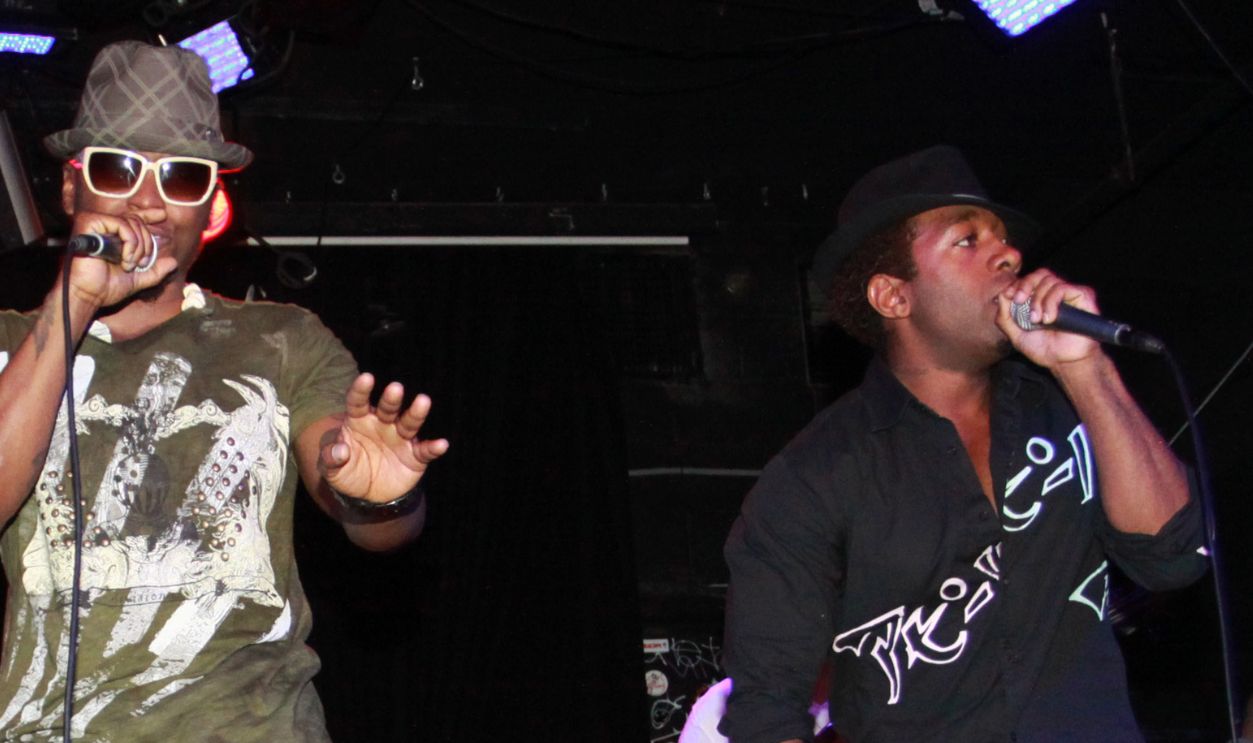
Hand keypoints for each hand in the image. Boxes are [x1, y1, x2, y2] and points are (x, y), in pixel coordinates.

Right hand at [63, 210, 175, 308]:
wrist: (89, 295)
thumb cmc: (107, 288)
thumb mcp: (138, 279)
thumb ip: (155, 271)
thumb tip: (174, 262)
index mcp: (112, 236)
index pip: (132, 218)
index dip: (148, 214)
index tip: (162, 215)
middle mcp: (103, 226)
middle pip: (137, 221)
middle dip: (147, 244)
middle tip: (142, 263)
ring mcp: (94, 222)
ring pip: (131, 222)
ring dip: (138, 247)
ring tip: (130, 265)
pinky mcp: (88, 223)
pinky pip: (121, 224)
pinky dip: (130, 243)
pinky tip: (124, 259)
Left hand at [319, 373, 448, 503]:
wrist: (368, 494)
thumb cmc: (347, 472)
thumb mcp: (332, 469)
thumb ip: (330, 458)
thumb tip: (339, 451)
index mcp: (359, 421)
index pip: (358, 402)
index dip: (361, 390)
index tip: (366, 378)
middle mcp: (382, 424)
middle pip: (387, 409)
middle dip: (391, 399)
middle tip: (395, 388)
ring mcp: (400, 439)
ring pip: (409, 423)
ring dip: (416, 413)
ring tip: (423, 401)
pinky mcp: (415, 456)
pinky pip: (425, 450)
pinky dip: (434, 448)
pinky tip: (442, 444)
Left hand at [996, 268, 1101, 368]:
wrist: (1064, 362)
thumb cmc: (1044, 349)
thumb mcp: (1016, 336)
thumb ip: (1005, 318)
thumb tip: (1001, 296)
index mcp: (1041, 299)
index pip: (1029, 280)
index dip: (1017, 284)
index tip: (1009, 296)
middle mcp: (1055, 294)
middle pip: (1040, 274)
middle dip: (1025, 284)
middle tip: (1019, 301)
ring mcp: (1070, 294)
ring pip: (1050, 281)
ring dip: (1038, 300)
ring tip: (1037, 320)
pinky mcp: (1083, 296)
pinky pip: (1063, 288)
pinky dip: (1051, 302)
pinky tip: (1049, 319)